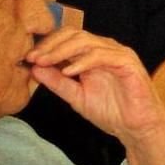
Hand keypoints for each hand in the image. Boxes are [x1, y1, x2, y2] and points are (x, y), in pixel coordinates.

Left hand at [27, 27, 164, 164]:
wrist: (136, 129)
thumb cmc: (111, 112)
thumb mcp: (76, 97)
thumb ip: (57, 82)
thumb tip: (34, 68)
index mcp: (93, 54)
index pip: (66, 38)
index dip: (47, 45)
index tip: (29, 58)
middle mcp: (105, 48)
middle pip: (74, 34)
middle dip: (51, 45)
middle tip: (33, 57)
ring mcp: (117, 53)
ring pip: (86, 41)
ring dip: (62, 51)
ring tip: (46, 63)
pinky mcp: (127, 62)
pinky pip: (102, 55)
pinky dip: (83, 62)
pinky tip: (69, 72)